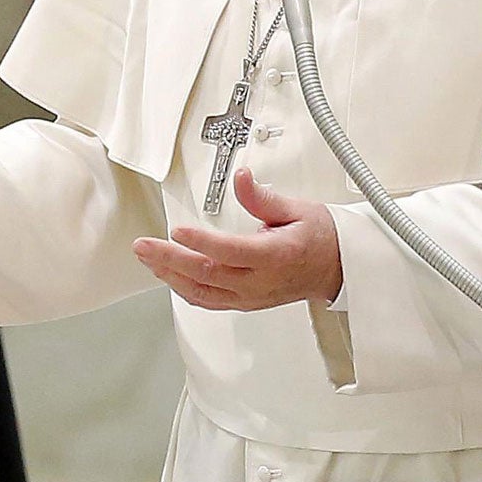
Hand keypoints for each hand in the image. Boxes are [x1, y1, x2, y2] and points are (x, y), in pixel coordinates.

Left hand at [133, 167, 342, 310]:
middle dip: (170, 259)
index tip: (178, 229)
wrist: (337, 269)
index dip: (201, 242)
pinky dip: (184, 289)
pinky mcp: (244, 303)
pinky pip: (208, 301)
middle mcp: (260, 281)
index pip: (231, 252)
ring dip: (170, 276)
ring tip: (147, 258)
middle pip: (208, 274)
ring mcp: (250, 296)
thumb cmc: (321, 239)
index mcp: (276, 256)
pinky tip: (168, 276)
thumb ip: (263, 198)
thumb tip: (242, 178)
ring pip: (203, 293)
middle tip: (144, 246)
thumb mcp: (298, 209)